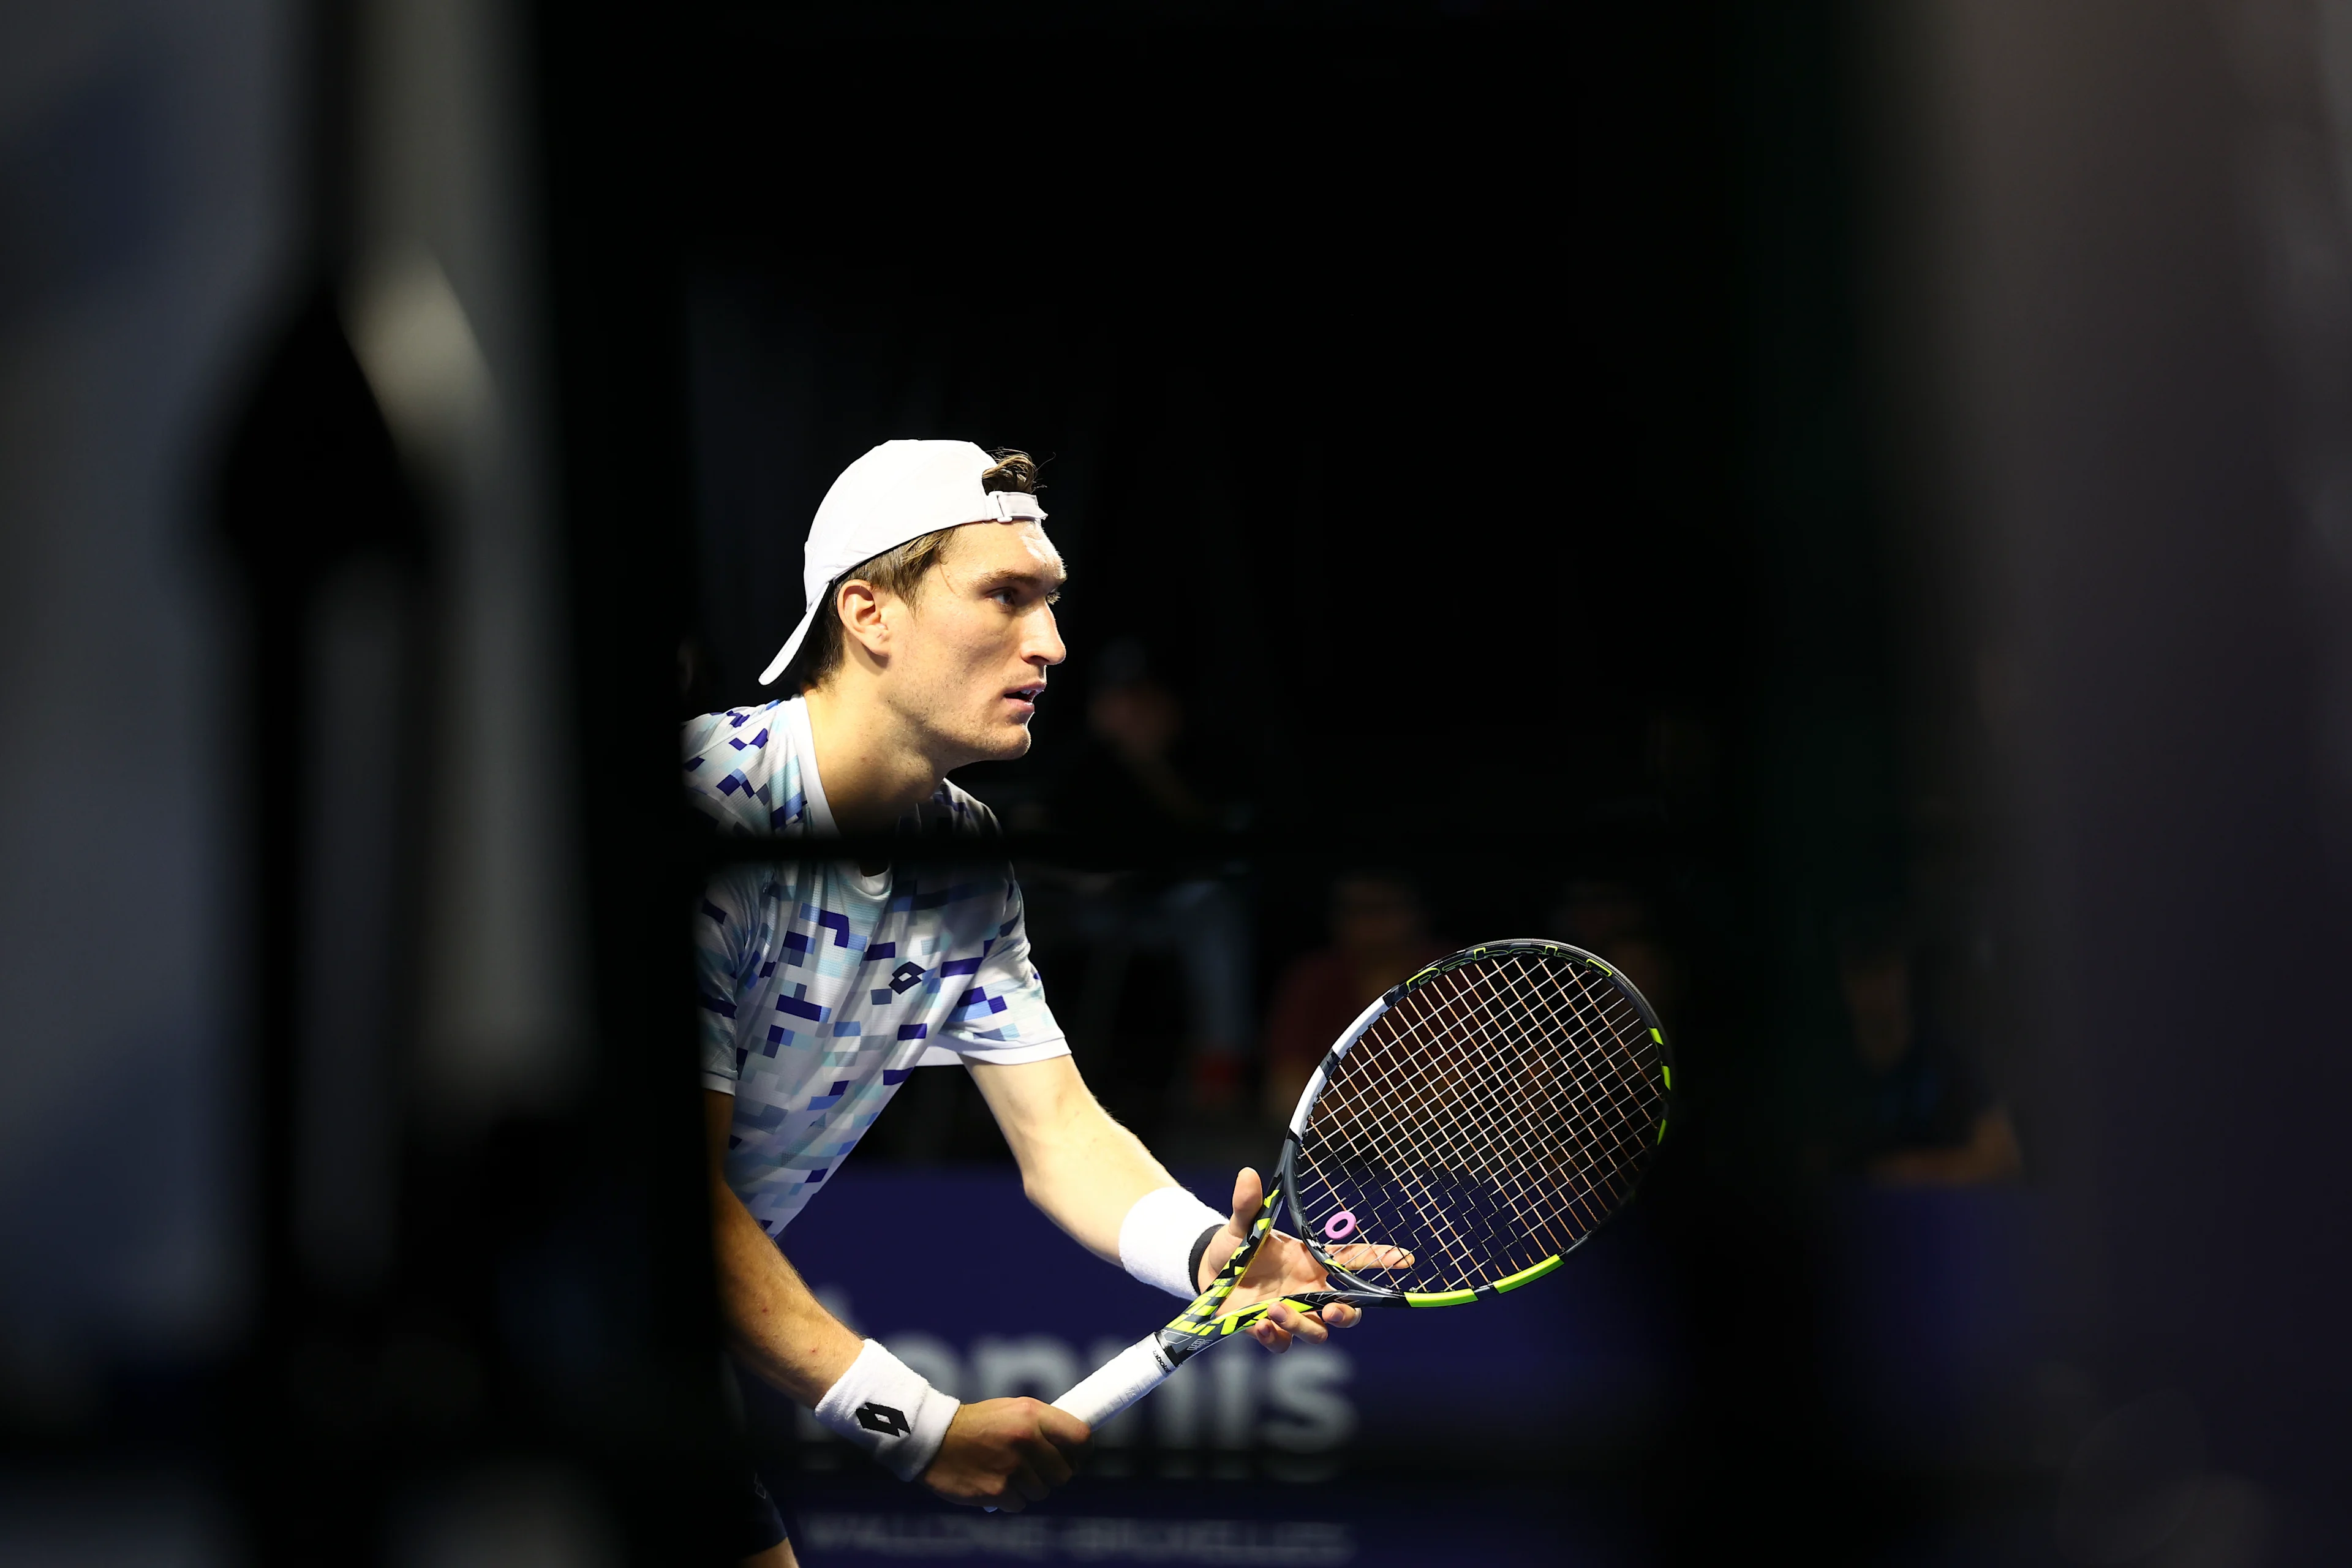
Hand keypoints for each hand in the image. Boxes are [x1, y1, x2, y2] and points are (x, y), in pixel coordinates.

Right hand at [920, 1397, 1089, 1511]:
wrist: (934, 1439)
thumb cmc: (978, 1423)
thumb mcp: (1013, 1409)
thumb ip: (1043, 1424)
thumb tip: (1075, 1445)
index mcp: (1032, 1414)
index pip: (1081, 1437)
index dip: (1083, 1451)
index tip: (1077, 1457)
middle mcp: (1025, 1439)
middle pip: (1064, 1472)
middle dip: (1053, 1474)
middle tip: (1036, 1468)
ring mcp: (1011, 1467)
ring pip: (1042, 1492)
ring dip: (1029, 1487)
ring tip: (1007, 1471)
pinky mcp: (996, 1491)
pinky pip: (1020, 1504)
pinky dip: (1010, 1498)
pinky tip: (994, 1482)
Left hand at [1198, 1168, 1413, 1352]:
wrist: (1209, 1274)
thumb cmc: (1235, 1248)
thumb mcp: (1242, 1226)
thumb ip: (1248, 1205)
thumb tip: (1247, 1173)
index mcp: (1311, 1261)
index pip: (1353, 1261)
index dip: (1381, 1259)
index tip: (1405, 1258)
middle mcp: (1308, 1290)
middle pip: (1347, 1309)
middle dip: (1348, 1315)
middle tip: (1334, 1311)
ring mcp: (1293, 1313)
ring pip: (1317, 1331)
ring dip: (1302, 1323)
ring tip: (1275, 1309)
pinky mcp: (1272, 1331)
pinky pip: (1284, 1343)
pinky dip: (1276, 1337)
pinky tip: (1260, 1325)